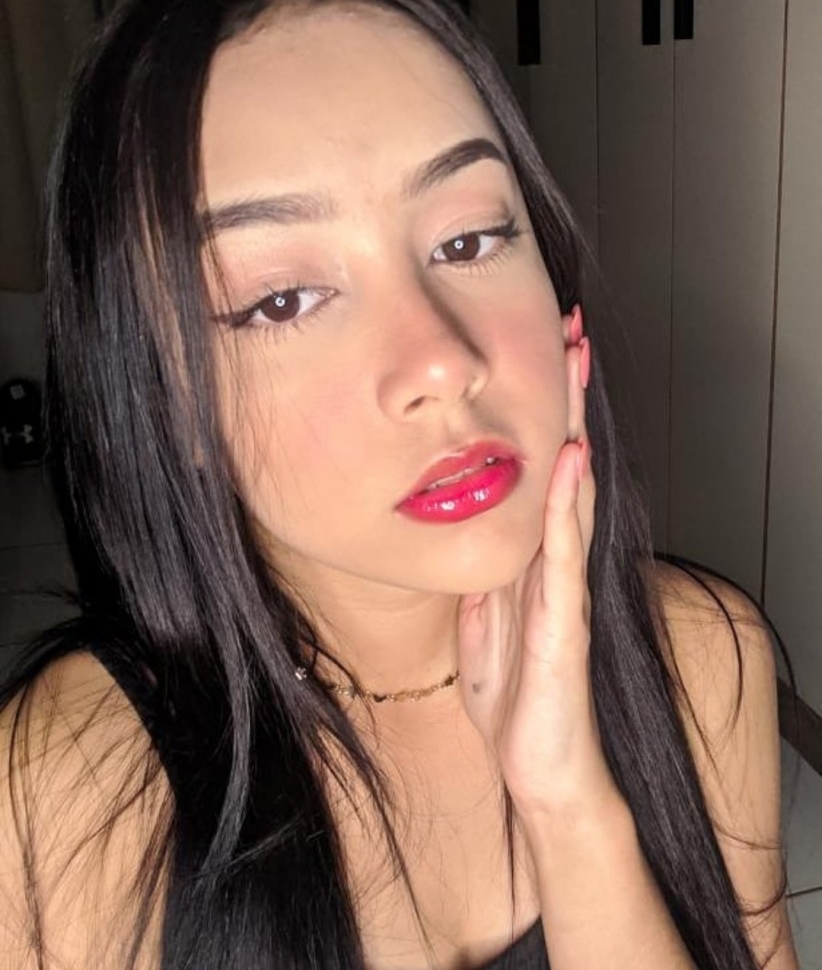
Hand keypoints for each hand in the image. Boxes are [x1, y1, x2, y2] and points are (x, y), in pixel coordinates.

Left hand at [457, 324, 616, 822]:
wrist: (540, 767)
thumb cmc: (515, 695)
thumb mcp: (481, 620)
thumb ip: (480, 573)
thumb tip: (458, 532)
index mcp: (530, 559)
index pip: (542, 472)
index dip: (544, 415)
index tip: (542, 354)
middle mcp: (553, 562)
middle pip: (563, 466)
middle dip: (567, 399)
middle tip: (570, 330)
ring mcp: (563, 588)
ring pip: (570, 492)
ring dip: (574, 428)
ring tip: (575, 366)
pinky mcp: (563, 622)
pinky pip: (563, 554)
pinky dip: (566, 504)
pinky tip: (570, 459)